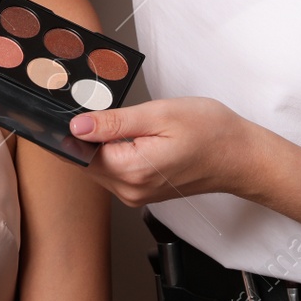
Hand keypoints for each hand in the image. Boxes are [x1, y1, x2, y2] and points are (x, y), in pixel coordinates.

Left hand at [68, 97, 269, 207]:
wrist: (241, 157)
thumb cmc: (211, 133)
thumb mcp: (159, 115)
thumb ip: (114, 122)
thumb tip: (77, 126)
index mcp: (131, 170)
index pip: (77, 153)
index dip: (65, 130)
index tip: (59, 112)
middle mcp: (129, 189)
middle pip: (84, 161)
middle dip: (80, 135)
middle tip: (88, 106)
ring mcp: (135, 194)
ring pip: (97, 166)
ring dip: (96, 144)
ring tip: (114, 119)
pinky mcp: (142, 191)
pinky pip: (113, 171)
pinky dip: (110, 152)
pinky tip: (124, 134)